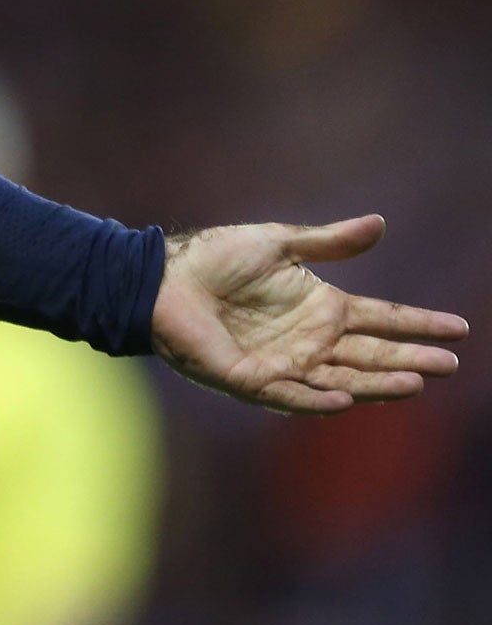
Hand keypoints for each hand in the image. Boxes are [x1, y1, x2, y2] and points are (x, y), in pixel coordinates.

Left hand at [151, 215, 466, 414]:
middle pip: (371, 355)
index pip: (382, 319)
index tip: (460, 328)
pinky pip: (290, 395)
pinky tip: (345, 401)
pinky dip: (317, 400)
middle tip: (449, 363)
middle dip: (411, 359)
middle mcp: (311, 340)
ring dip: (377, 384)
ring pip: (343, 380)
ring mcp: (284, 363)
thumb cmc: (216, 258)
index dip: (418, 323)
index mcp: (321, 307)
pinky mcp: (251, 380)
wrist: (165, 278)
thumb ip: (329, 242)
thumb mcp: (279, 243)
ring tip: (415, 381)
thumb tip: (379, 223)